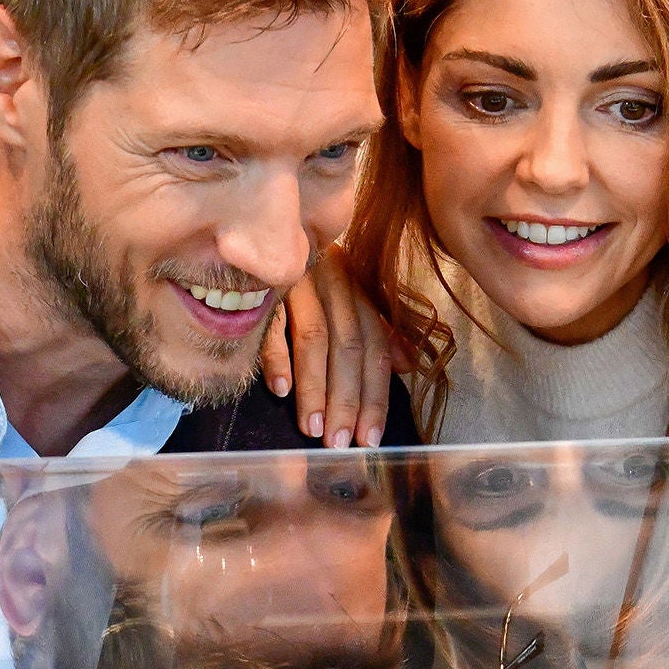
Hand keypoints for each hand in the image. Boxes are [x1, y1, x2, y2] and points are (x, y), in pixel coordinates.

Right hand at [261, 246, 411, 448]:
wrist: (261, 225)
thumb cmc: (308, 273)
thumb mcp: (348, 297)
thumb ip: (377, 329)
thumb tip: (408, 363)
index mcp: (357, 294)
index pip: (375, 350)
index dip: (376, 396)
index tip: (371, 438)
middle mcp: (334, 286)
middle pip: (349, 347)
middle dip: (348, 399)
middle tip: (341, 443)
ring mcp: (298, 282)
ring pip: (315, 339)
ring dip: (316, 388)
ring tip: (314, 429)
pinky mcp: (262, 282)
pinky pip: (271, 321)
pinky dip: (278, 356)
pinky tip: (280, 390)